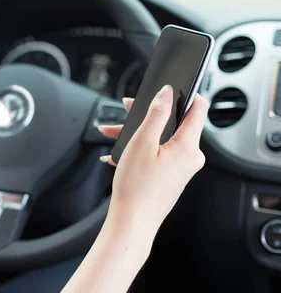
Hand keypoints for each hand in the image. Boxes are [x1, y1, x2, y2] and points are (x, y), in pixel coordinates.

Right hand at [98, 86, 208, 234]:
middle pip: (173, 123)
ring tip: (111, 133)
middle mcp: (190, 157)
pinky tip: (117, 152)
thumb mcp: (142, 142)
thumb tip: (165, 93)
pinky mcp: (171, 176)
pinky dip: (139, 149)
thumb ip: (156, 113)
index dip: (184, 93)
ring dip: (137, 132)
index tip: (168, 86)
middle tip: (125, 109)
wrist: (132, 222)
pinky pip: (158, 153)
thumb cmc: (136, 188)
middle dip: (146, 115)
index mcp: (188, 146)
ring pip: (161, 139)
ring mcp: (181, 168)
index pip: (198, 109)